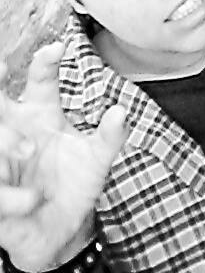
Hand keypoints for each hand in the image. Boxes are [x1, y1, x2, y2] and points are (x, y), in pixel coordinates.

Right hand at [0, 43, 126, 270]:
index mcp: (40, 114)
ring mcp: (2, 162)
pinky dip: (12, 194)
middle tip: (2, 66)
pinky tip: (33, 198)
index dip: (45, 61)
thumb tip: (120, 112)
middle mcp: (16, 131)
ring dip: (5, 139)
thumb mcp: (97, 158)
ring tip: (28, 147)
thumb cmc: (75, 182)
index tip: (59, 47)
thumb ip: (110, 136)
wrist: (64, 229)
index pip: (39, 80)